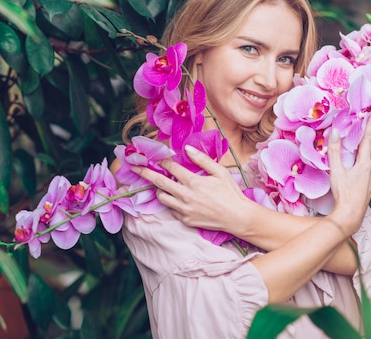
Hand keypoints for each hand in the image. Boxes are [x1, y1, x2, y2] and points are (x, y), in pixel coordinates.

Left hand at [131, 146, 248, 230]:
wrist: (237, 217)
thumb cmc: (230, 192)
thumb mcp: (220, 172)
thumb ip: (202, 160)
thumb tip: (187, 149)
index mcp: (194, 182)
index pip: (171, 168)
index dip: (161, 160)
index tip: (154, 155)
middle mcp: (185, 196)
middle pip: (159, 182)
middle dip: (144, 173)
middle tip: (134, 167)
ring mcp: (184, 209)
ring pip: (162, 197)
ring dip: (160, 189)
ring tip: (163, 184)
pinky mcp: (185, 220)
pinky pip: (172, 209)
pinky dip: (172, 202)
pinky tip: (179, 198)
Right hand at [326, 112, 370, 234]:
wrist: (350, 216)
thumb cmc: (343, 194)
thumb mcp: (336, 171)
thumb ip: (335, 151)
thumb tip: (335, 132)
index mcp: (365, 164)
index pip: (366, 140)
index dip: (369, 125)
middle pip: (363, 153)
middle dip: (356, 149)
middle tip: (348, 146)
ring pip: (363, 165)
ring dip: (354, 163)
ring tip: (343, 172)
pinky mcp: (370, 188)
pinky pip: (363, 174)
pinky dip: (356, 172)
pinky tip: (348, 180)